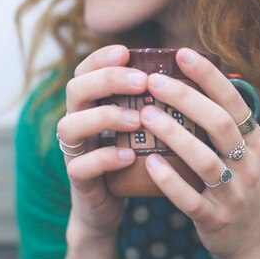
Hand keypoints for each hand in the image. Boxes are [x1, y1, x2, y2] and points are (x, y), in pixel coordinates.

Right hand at [57, 45, 146, 241]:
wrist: (109, 207)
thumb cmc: (131, 161)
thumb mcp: (139, 130)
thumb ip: (150, 104)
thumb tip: (189, 75)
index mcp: (91, 106)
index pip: (86, 71)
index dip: (101, 58)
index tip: (126, 51)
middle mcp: (77, 123)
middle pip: (75, 89)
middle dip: (107, 80)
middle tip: (141, 81)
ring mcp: (74, 152)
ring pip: (69, 126)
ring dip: (104, 117)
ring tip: (137, 119)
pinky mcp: (78, 180)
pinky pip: (81, 166)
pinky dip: (105, 159)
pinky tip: (129, 156)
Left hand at [140, 48, 259, 258]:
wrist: (257, 243)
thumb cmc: (242, 189)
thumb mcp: (248, 156)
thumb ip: (229, 127)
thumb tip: (196, 84)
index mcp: (256, 143)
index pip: (234, 102)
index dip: (208, 76)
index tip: (181, 53)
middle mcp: (250, 165)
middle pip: (219, 124)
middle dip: (186, 98)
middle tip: (153, 81)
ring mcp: (235, 194)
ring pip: (205, 160)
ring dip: (174, 135)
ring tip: (145, 115)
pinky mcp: (216, 220)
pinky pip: (191, 199)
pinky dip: (170, 181)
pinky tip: (151, 163)